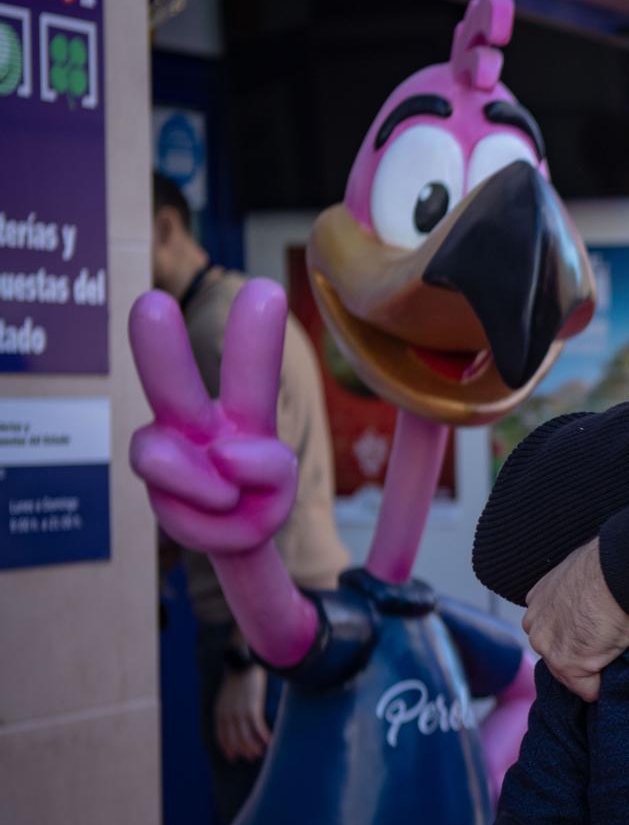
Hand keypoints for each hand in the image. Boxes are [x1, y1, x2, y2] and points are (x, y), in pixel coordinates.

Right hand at [129, 283, 297, 554]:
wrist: (231, 534)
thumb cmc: (258, 494)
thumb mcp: (282, 483)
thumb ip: (267, 469)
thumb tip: (223, 455)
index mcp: (242, 407)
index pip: (250, 369)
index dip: (255, 336)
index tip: (266, 290)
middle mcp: (196, 420)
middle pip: (171, 385)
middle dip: (159, 349)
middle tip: (151, 304)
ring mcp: (168, 456)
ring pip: (155, 455)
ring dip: (202, 487)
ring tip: (230, 499)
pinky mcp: (156, 491)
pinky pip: (175, 506)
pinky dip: (207, 522)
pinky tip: (217, 515)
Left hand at [214, 662, 270, 761]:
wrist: (243, 664)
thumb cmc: (239, 678)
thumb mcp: (227, 696)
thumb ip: (228, 708)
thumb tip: (234, 719)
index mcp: (220, 712)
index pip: (221, 736)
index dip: (227, 748)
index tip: (233, 757)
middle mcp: (227, 716)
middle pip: (234, 740)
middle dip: (242, 751)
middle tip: (250, 758)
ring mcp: (239, 714)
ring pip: (245, 737)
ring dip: (253, 747)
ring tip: (260, 753)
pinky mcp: (252, 710)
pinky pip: (258, 729)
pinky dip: (264, 737)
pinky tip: (270, 742)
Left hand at [523, 538, 628, 700]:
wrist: (622, 570)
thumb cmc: (612, 565)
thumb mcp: (583, 573)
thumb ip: (576, 592)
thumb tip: (593, 598)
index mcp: (539, 599)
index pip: (552, 630)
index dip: (577, 634)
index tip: (597, 630)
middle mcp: (535, 624)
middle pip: (557, 654)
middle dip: (580, 655)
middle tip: (609, 642)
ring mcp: (549, 646)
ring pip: (570, 675)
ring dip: (592, 671)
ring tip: (617, 652)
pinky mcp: (568, 664)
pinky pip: (588, 690)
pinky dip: (604, 686)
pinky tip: (620, 666)